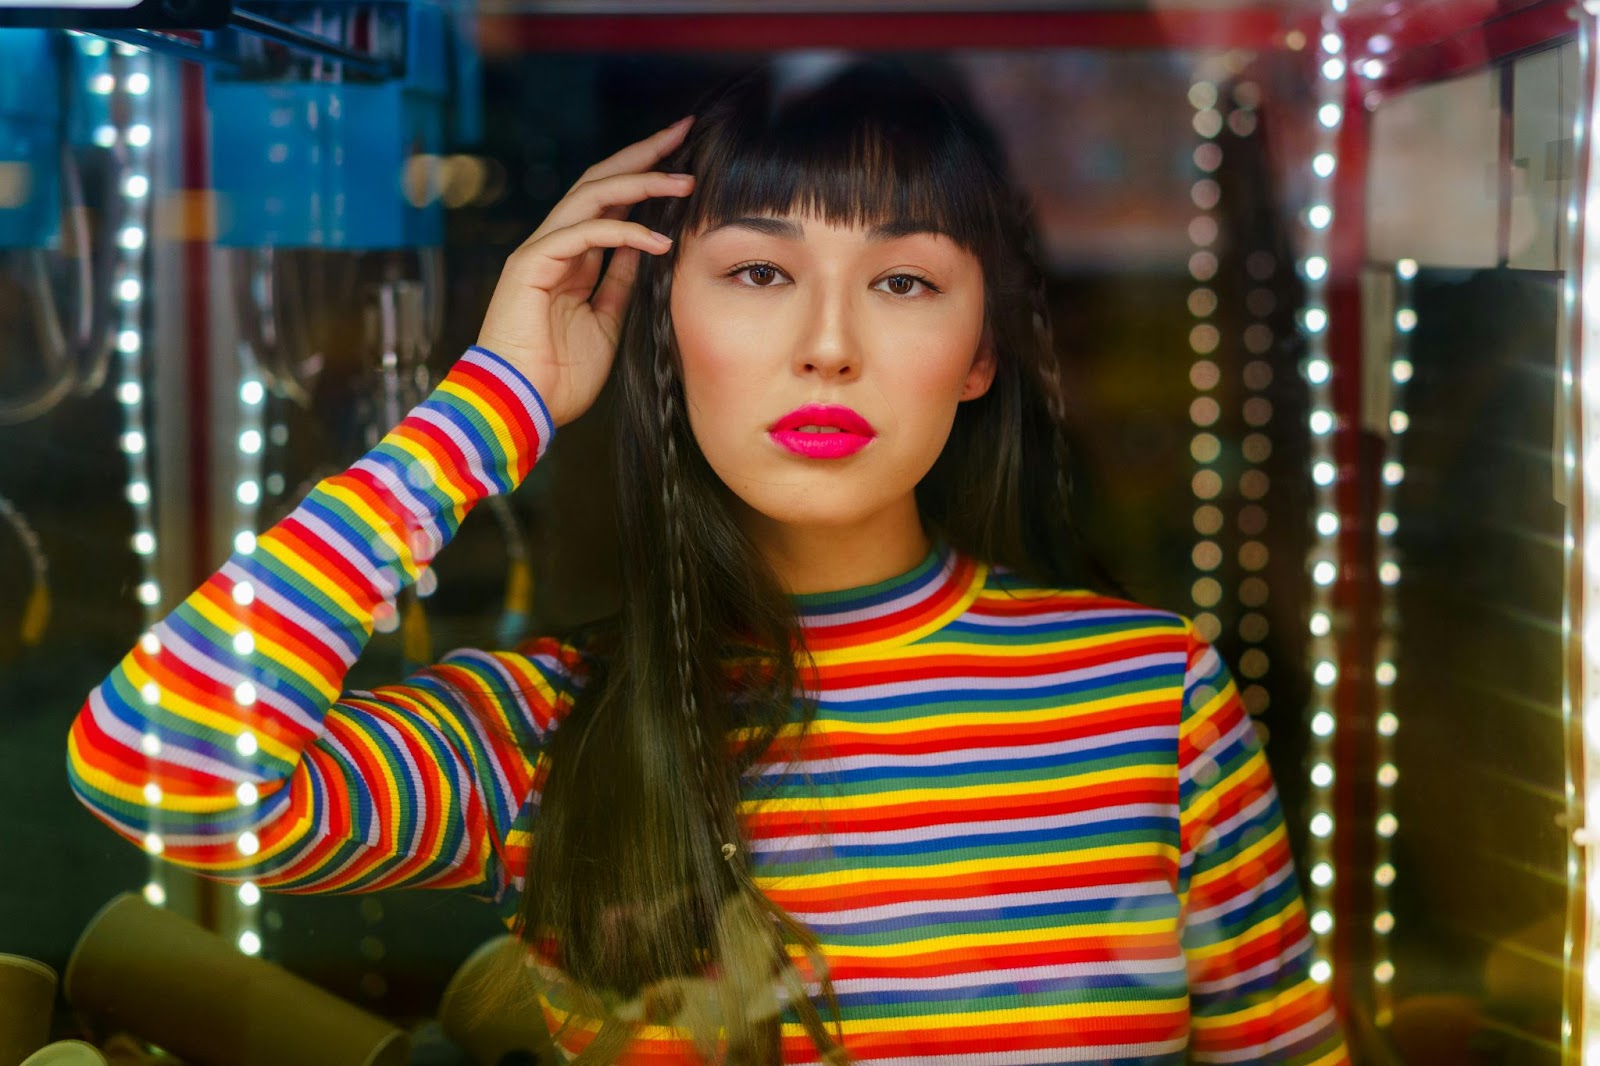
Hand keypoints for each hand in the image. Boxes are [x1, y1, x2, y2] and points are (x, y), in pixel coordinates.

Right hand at [473, 116, 695, 427]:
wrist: (520, 407)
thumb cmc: (558, 376)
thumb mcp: (606, 323)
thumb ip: (621, 282)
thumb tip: (648, 245)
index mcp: (570, 258)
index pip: (610, 202)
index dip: (645, 177)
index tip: (684, 159)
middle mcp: (553, 245)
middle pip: (599, 183)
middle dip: (642, 156)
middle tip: (683, 132)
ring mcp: (539, 251)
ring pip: (591, 197)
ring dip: (640, 184)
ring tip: (683, 181)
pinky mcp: (530, 264)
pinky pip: (582, 234)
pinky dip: (623, 233)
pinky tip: (658, 239)